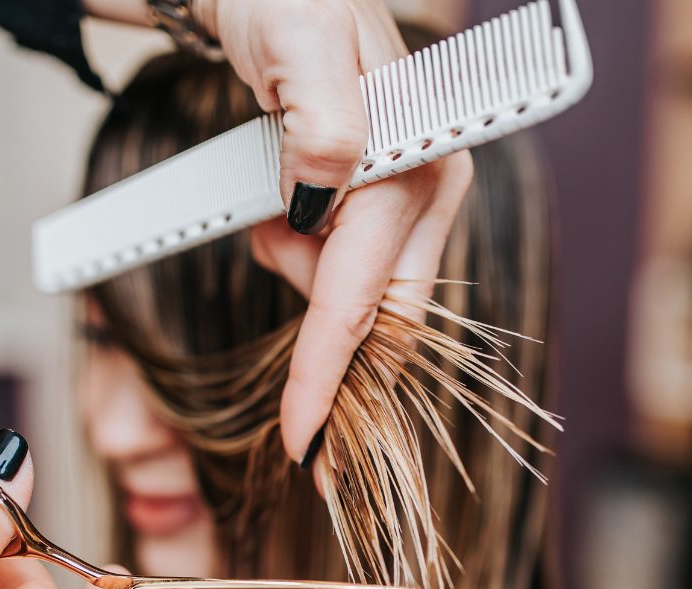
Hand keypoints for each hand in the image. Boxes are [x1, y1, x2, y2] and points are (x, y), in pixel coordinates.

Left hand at [199, 0, 472, 464]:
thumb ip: (325, 123)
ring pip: (358, 300)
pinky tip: (282, 217)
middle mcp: (423, 192)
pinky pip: (346, 272)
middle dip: (333, 367)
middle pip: (381, 323)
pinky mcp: (375, 205)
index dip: (328, 378)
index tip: (302, 443)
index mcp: (416, 167)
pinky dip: (305, 268)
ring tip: (267, 213)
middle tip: (294, 400)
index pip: (363, 301)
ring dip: (302, 285)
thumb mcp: (299, 42)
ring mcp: (404, 202)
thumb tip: (329, 191)